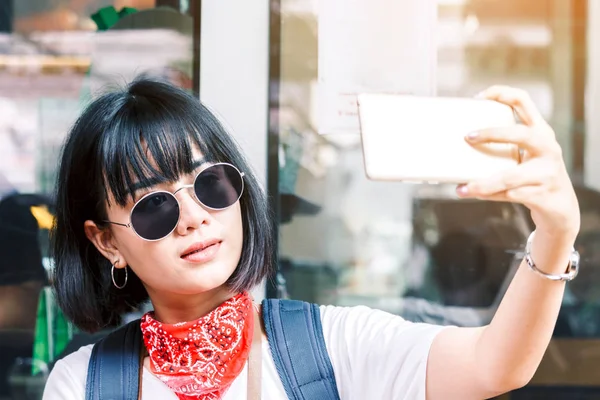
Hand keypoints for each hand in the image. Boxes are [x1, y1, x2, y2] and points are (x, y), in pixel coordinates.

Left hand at [457, 85, 579, 242]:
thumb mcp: (527, 153)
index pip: (524, 102)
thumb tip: (462, 142)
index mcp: (541, 131)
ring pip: (510, 176)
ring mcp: (547, 172)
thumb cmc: (534, 174)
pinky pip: (509, 196)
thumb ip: (504, 145)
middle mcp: (547, 148)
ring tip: (464, 188)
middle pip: (521, 134)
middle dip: (493, 134)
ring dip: (483, 183)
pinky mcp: (542, 194)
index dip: (502, 94)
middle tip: (467, 137)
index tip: (478, 97)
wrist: (560, 205)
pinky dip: (489, 195)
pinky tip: (474, 193)